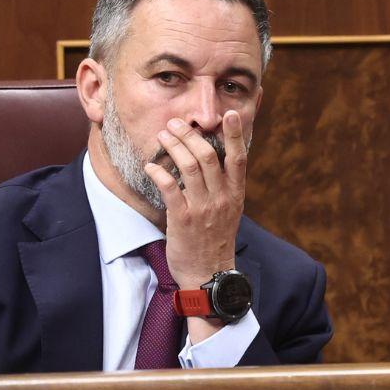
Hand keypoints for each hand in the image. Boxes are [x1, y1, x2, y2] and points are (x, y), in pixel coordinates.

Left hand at [143, 111, 247, 339]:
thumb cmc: (216, 241)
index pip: (239, 158)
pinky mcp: (183, 219)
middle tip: (176, 123)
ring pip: (189, 166)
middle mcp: (222, 198)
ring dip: (173, 146)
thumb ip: (224, 187)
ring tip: (162, 135)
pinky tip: (150, 166)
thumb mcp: (229, 211)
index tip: (230, 114)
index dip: (235, 134)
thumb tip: (215, 161)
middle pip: (208, 155)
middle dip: (190, 134)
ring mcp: (203, 208)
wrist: (209, 275)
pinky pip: (170, 188)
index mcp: (235, 194)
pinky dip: (159, 172)